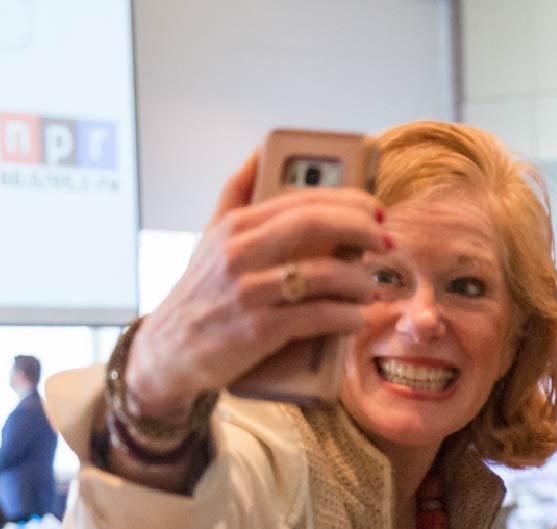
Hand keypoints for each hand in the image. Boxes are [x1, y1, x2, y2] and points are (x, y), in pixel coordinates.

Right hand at [124, 153, 387, 418]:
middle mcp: (240, 252)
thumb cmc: (202, 291)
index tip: (377, 210)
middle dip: (362, 229)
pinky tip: (357, 317)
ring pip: (323, 273)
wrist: (171, 349)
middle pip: (315, 225)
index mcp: (236, 225)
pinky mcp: (258, 330)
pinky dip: (347, 316)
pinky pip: (317, 316)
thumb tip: (260, 151)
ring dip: (359, 280)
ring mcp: (249, 291)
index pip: (303, 200)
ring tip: (371, 287)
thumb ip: (237, 193)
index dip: (350, 202)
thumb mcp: (211, 236)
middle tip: (386, 242)